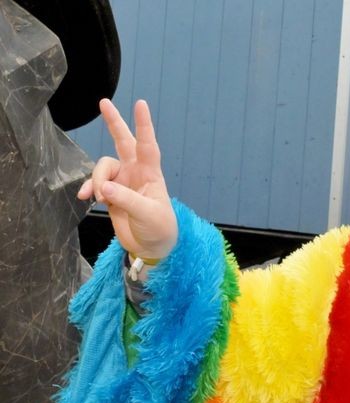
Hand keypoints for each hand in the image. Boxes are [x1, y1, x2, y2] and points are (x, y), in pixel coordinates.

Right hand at [77, 99, 177, 259]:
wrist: (151, 247)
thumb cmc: (159, 228)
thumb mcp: (147, 214)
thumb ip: (125, 199)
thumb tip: (103, 187)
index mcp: (150, 174)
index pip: (148, 145)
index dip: (143, 125)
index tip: (141, 104)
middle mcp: (136, 173)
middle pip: (123, 142)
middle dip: (114, 123)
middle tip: (103, 102)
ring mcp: (122, 182)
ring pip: (102, 168)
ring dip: (96, 180)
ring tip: (101, 199)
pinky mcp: (110, 193)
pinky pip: (94, 183)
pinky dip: (88, 189)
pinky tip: (85, 197)